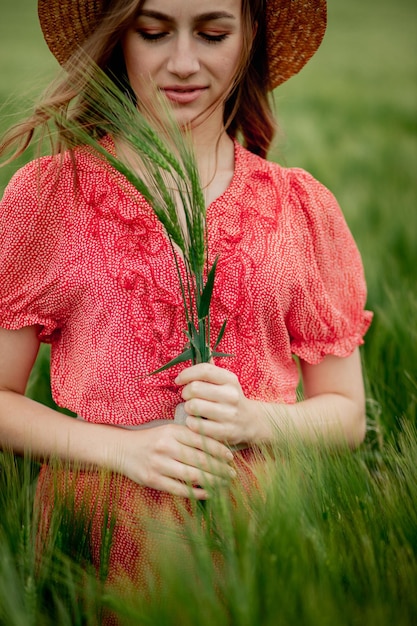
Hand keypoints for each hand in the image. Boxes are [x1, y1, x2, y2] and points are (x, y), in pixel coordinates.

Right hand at [116, 423, 235, 499]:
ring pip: (193, 475)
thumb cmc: (152, 440)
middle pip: (200, 459)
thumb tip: (218, 446)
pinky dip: (197, 492)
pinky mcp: (153, 480)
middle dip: (220, 468)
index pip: (202, 441)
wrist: (123, 450)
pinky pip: (180, 489)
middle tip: (232, 473)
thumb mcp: (169, 430)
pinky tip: (208, 492)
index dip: (219, 449)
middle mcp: (166, 446)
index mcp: (172, 431)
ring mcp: (159, 464)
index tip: (230, 457)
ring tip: (223, 483)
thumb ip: (189, 436)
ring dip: (212, 481)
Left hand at [175, 363, 261, 446]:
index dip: (186, 374)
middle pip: (194, 388)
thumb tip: (203, 346)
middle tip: (187, 397)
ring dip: (187, 408)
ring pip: (193, 406)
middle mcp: (231, 395)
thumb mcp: (226, 381)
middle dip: (185, 393)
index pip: (204, 370)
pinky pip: (197, 425)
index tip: (179, 380)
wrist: (252, 422)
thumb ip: (211, 368)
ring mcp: (229, 414)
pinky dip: (191, 423)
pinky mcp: (225, 432)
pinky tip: (195, 421)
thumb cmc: (231, 398)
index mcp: (230, 379)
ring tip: (192, 409)